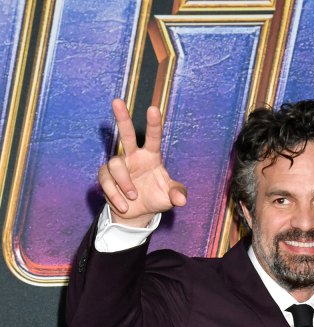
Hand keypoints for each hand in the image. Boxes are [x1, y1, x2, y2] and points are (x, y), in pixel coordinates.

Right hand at [98, 99, 186, 226]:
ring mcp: (119, 165)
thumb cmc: (156, 197)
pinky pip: (106, 181)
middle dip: (122, 118)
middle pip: (126, 134)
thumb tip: (181, 200)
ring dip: (125, 183)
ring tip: (133, 197)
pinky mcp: (107, 177)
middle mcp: (133, 156)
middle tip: (117, 101)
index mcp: (151, 156)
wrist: (138, 213)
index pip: (153, 137)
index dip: (153, 124)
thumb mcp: (170, 197)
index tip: (154, 109)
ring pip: (115, 164)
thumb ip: (177, 194)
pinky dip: (115, 195)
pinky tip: (124, 205)